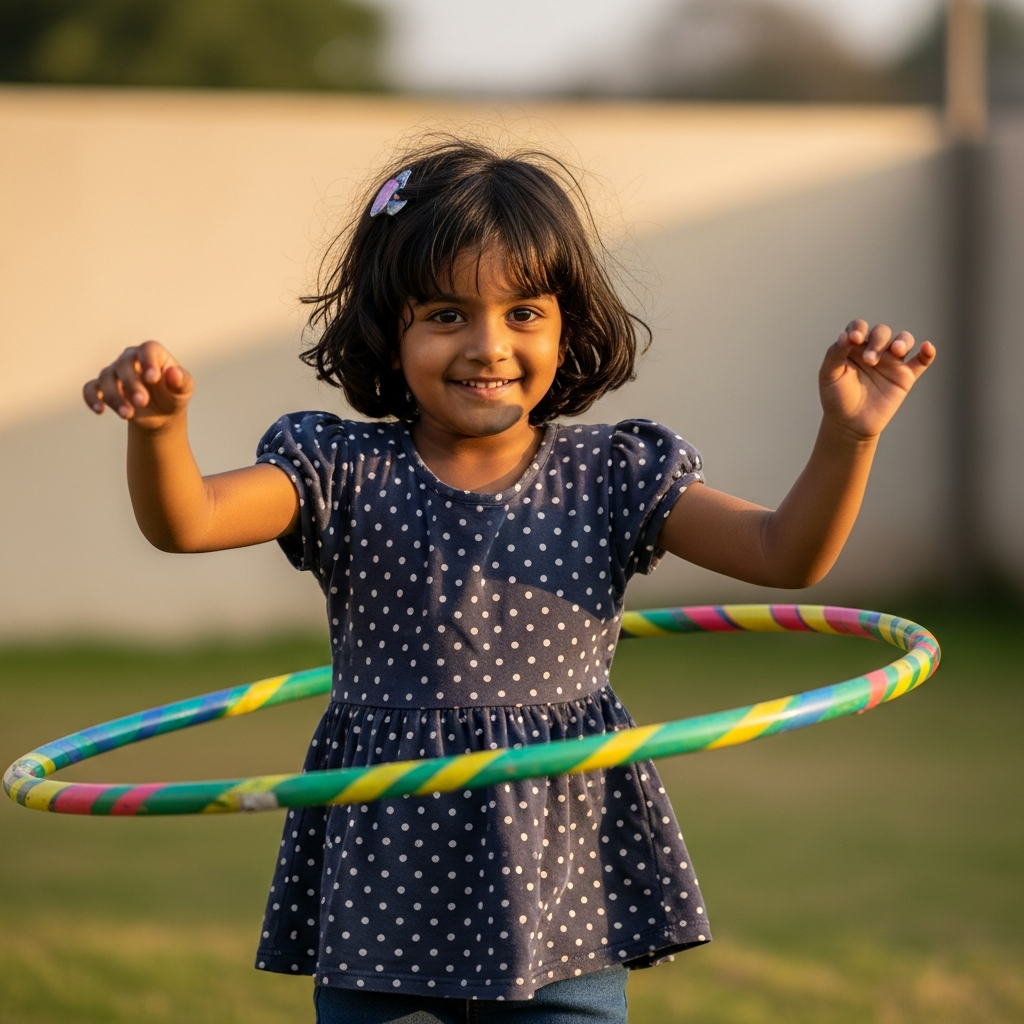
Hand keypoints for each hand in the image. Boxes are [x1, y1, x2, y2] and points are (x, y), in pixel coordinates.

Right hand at [83, 342, 193, 428]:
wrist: (161, 414)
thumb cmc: (173, 395)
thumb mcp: (183, 390)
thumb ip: (182, 381)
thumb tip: (174, 373)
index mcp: (153, 354)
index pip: (147, 350)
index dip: (148, 362)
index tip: (153, 379)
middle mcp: (130, 359)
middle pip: (123, 364)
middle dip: (131, 384)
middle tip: (142, 402)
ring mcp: (115, 373)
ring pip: (106, 377)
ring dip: (115, 396)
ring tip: (128, 415)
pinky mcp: (103, 388)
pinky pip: (91, 388)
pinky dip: (92, 398)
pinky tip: (100, 410)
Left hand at [819, 320, 934, 439]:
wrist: (849, 423)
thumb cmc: (836, 397)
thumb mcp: (829, 375)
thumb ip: (835, 354)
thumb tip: (846, 336)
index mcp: (853, 347)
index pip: (859, 327)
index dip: (858, 328)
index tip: (854, 339)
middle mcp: (874, 350)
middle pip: (882, 332)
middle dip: (877, 341)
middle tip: (869, 360)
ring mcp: (891, 362)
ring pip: (903, 340)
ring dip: (902, 341)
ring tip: (896, 351)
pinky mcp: (905, 376)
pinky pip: (921, 361)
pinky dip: (927, 353)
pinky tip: (927, 347)